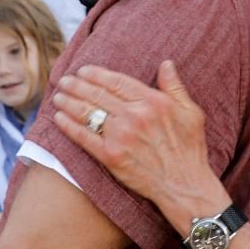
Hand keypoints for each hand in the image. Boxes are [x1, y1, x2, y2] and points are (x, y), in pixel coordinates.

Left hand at [52, 61, 229, 224]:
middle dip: (77, 85)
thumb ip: (174, 86)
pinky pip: (84, 137)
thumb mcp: (191, 112)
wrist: (184, 185)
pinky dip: (69, 126)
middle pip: (98, 94)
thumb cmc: (190, 148)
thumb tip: (166, 64)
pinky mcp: (111, 156)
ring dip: (69, 102)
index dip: (97, 74)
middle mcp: (135, 115)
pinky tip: (59, 118)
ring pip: (88, 113)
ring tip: (58, 96)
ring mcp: (121, 136)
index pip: (118, 81)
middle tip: (65, 80)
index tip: (84, 70)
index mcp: (153, 101)